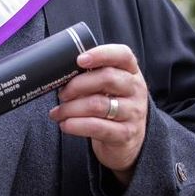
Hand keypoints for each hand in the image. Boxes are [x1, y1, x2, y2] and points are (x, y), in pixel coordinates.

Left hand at [48, 43, 149, 185]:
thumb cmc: (110, 106)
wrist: (126, 141)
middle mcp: (136, 89)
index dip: (101, 54)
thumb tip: (59, 73)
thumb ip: (90, 76)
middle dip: (77, 85)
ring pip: (98, 105)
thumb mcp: (107, 87)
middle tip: (62, 94)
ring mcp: (133, 112)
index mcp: (131, 72)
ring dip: (71, 108)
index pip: (123, 55)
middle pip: (107, 78)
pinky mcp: (126, 134)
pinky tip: (65, 124)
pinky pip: (97, 127)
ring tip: (58, 112)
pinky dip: (76, 125)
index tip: (79, 59)